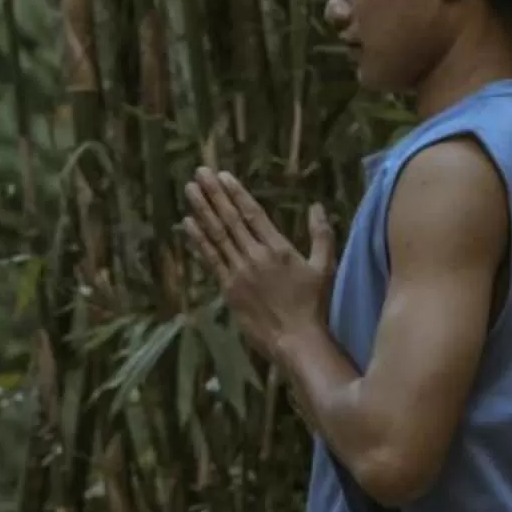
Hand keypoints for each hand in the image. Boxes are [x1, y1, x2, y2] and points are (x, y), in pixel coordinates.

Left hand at [182, 170, 332, 358]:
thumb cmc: (313, 304)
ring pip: (216, 236)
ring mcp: (238, 272)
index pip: (252, 213)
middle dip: (214, 194)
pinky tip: (187, 225)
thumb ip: (321, 234)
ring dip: (202, 211)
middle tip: (199, 173)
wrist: (295, 339)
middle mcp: (255, 256)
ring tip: (189, 190)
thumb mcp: (324, 266)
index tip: (223, 176)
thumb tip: (316, 206)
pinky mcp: (228, 288)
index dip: (236, 193)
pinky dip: (198, 241)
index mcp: (278, 248)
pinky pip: (210, 260)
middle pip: (230, 219)